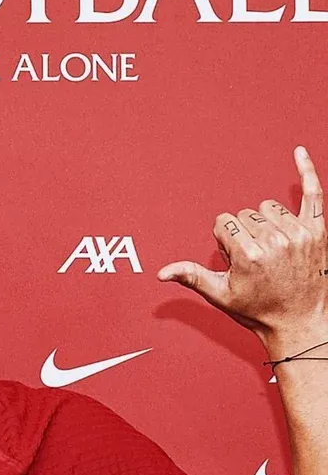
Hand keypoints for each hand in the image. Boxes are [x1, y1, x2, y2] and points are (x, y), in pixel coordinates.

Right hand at [157, 146, 327, 359]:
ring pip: (270, 207)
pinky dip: (307, 171)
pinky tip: (298, 152)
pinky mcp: (318, 230)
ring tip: (274, 249)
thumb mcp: (221, 295)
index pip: (224, 223)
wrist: (300, 322)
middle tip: (257, 261)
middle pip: (246, 214)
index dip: (225, 242)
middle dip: (245, 233)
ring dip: (267, 222)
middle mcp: (275, 240)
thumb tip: (162, 273)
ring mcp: (299, 233)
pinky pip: (312, 193)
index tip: (237, 260)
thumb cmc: (260, 311)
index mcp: (249, 254)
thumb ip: (192, 277)